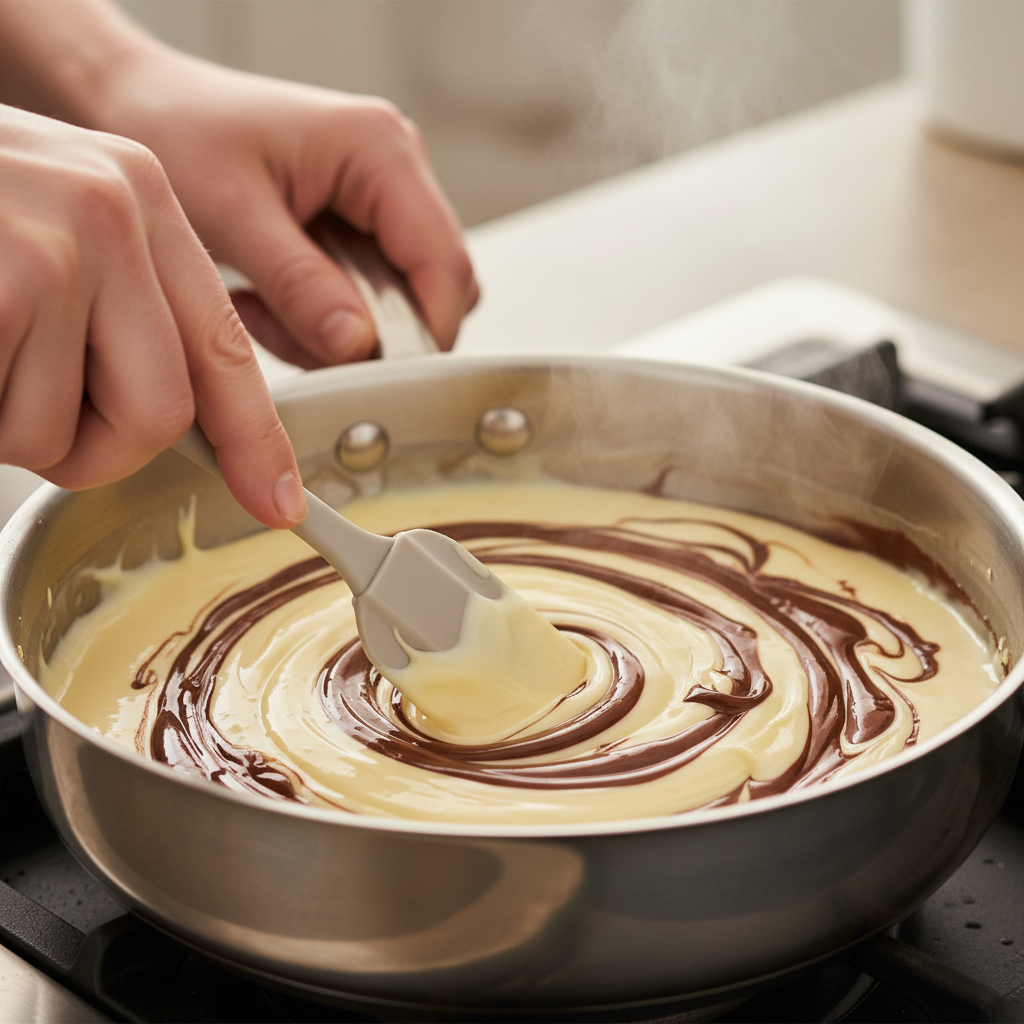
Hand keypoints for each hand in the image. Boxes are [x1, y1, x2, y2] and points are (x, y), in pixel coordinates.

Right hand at [0, 103, 305, 528]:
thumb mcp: (49, 231)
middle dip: (91, 445)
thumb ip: (122, 310)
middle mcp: (117, 209)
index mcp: (142, 199)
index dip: (255, 439)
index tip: (278, 500)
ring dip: (7, 426)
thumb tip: (186, 419)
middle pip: (165, 414)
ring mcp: (60, 242)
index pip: (225, 347)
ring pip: (73, 434)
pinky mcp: (7, 280)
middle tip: (18, 401)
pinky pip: (15, 426)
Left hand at [92, 45, 479, 366]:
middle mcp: (396, 170)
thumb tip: (360, 345)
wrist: (142, 105)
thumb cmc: (178, 132)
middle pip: (432, 290)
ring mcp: (382, 199)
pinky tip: (271, 299)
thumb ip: (300, 283)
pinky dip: (323, 318)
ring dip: (341, 330)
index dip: (423, 336)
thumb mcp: (233, 214)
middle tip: (297, 338)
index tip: (373, 379)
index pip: (444, 267)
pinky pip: (368, 298)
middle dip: (373, 335)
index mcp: (380, 150)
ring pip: (402, 302)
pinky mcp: (360, 225)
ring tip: (267, 309)